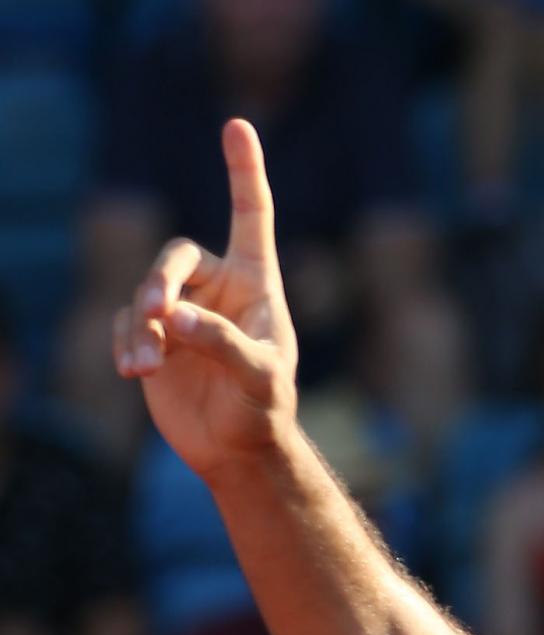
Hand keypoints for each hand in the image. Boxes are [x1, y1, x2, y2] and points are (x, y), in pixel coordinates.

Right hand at [111, 118, 299, 477]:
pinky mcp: (154, 336)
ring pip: (146, 293)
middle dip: (160, 281)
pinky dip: (128, 344)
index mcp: (258, 284)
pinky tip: (134, 371)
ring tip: (146, 367)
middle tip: (156, 314)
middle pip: (177, 257)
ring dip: (142, 327)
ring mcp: (182, 310)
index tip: (238, 125)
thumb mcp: (260, 380)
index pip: (252, 216)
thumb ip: (224, 343)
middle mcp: (218, 288)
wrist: (237, 450)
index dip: (244, 171)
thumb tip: (172, 316)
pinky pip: (129, 324)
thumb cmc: (264, 412)